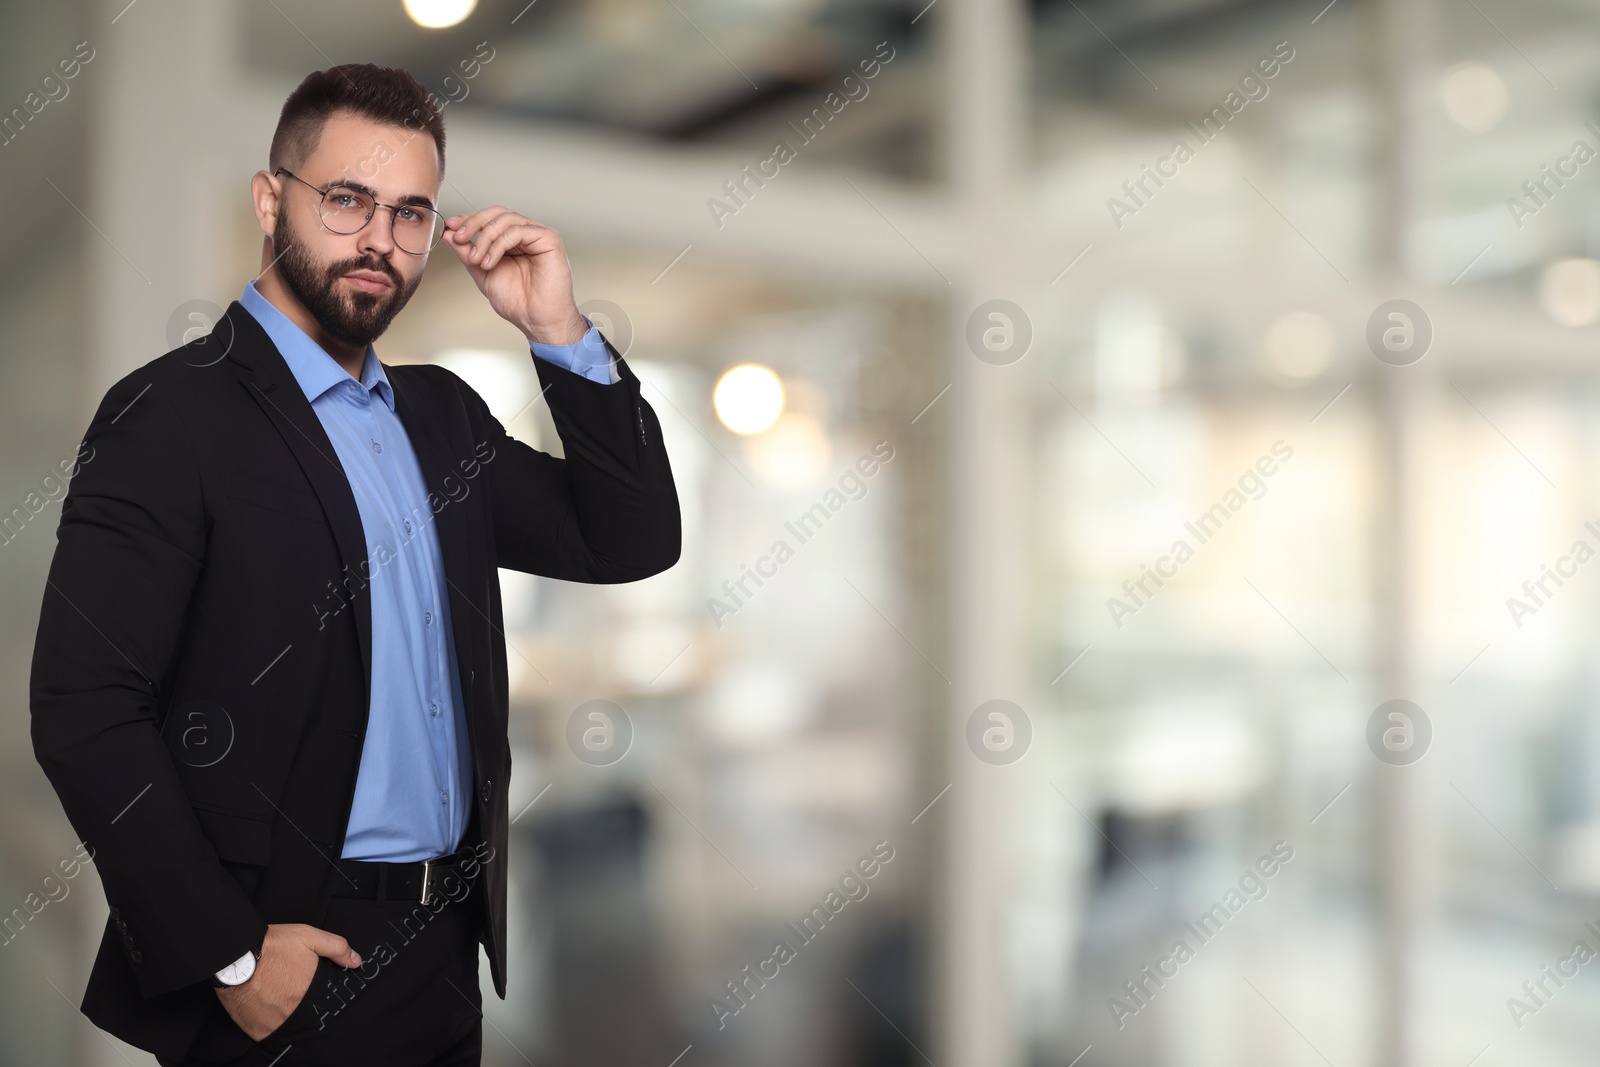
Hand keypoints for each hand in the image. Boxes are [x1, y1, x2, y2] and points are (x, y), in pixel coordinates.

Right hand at [215, 923, 361, 1041]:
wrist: (235, 955)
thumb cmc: (271, 946)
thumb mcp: (310, 937)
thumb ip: (337, 948)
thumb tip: (356, 961)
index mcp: (309, 992)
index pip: (323, 1002)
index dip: (318, 995)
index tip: (310, 988)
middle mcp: (293, 1011)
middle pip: (305, 1013)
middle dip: (302, 1003)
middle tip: (291, 990)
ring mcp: (274, 1023)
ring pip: (288, 1024)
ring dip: (286, 1014)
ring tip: (278, 997)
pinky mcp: (256, 1030)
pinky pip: (269, 1033)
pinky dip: (270, 1023)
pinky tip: (267, 1007)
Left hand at [441, 207, 587, 344]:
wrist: (537, 321)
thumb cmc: (518, 302)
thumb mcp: (483, 273)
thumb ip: (467, 253)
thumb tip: (449, 233)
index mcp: (513, 241)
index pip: (490, 219)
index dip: (469, 219)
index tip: (450, 227)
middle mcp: (526, 234)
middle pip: (497, 213)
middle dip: (474, 223)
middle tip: (460, 238)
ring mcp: (538, 236)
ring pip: (506, 220)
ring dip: (485, 238)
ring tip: (477, 260)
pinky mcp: (549, 240)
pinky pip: (518, 231)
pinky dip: (499, 245)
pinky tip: (490, 262)